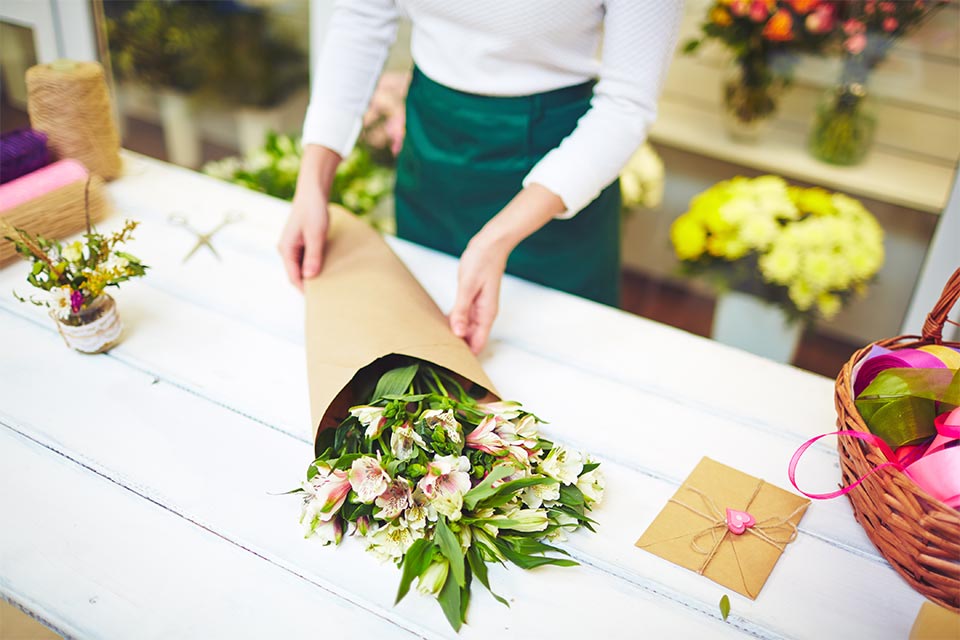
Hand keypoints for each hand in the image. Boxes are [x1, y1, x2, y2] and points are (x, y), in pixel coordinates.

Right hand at [278, 144, 340, 290]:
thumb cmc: (314, 211)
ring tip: (328, 282)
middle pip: (296, 274)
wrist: (313, 191)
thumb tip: (310, 276)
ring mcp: (293, 245)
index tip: (319, 300)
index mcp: (286, 249)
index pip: (293, 277)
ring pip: (301, 266)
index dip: (305, 289)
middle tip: (326, 294)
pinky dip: (314, 264)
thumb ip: (313, 256)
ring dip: (312, 273)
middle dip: (309, 283)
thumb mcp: (316, 235)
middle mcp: (286, 249)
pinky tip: (326, 267)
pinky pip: (305, 258)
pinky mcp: (300, 241)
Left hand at [448, 183, 566, 352]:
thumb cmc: (482, 262)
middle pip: (471, 340)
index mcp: (486, 314)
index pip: (478, 344)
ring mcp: (477, 309)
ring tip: (434, 345)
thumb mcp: (468, 286)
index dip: (467, 357)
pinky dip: (452, 323)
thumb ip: (461, 310)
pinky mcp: (470, 302)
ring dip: (453, 336)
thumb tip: (457, 333)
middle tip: (436, 357)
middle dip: (457, 349)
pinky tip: (439, 325)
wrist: (490, 245)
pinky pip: (461, 318)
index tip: (452, 366)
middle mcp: (483, 315)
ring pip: (465, 330)